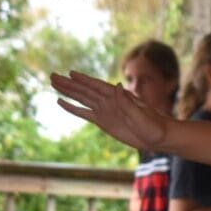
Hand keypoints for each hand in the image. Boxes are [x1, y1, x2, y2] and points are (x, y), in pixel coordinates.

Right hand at [50, 70, 170, 150]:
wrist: (158, 137)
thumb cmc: (153, 125)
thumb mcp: (141, 114)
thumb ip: (127, 102)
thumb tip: (117, 86)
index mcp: (118, 96)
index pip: (97, 86)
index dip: (83, 80)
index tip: (70, 73)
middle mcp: (109, 101)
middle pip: (85, 90)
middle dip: (69, 83)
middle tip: (52, 76)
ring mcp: (105, 110)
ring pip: (82, 98)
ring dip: (68, 91)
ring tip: (54, 84)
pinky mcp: (103, 121)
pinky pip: (84, 113)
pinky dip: (72, 108)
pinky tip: (61, 102)